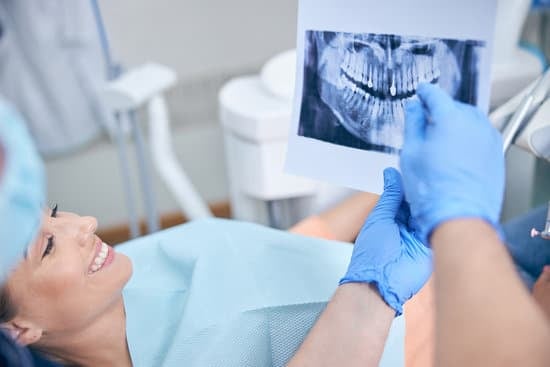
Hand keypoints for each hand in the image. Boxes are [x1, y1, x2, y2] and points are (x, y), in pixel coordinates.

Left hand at [340, 168, 431, 314]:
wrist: (381, 282)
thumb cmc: (372, 252)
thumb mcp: (380, 217)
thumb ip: (390, 196)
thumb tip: (391, 172)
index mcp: (390, 216)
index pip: (404, 195)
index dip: (411, 183)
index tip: (421, 168)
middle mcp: (405, 224)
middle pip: (418, 203)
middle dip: (424, 191)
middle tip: (435, 174)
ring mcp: (419, 234)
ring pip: (428, 213)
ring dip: (433, 203)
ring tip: (442, 185)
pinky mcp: (430, 245)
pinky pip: (437, 227)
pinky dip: (439, 217)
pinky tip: (446, 203)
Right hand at [400, 83, 504, 243]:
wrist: (459, 216)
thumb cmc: (433, 190)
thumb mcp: (411, 152)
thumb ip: (413, 124)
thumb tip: (414, 108)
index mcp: (451, 118)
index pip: (436, 95)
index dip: (425, 92)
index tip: (421, 91)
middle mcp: (475, 124)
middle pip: (455, 108)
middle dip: (440, 112)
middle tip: (425, 123)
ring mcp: (489, 139)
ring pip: (469, 123)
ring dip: (455, 126)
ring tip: (439, 143)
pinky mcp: (496, 155)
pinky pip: (479, 138)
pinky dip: (466, 140)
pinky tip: (453, 157)